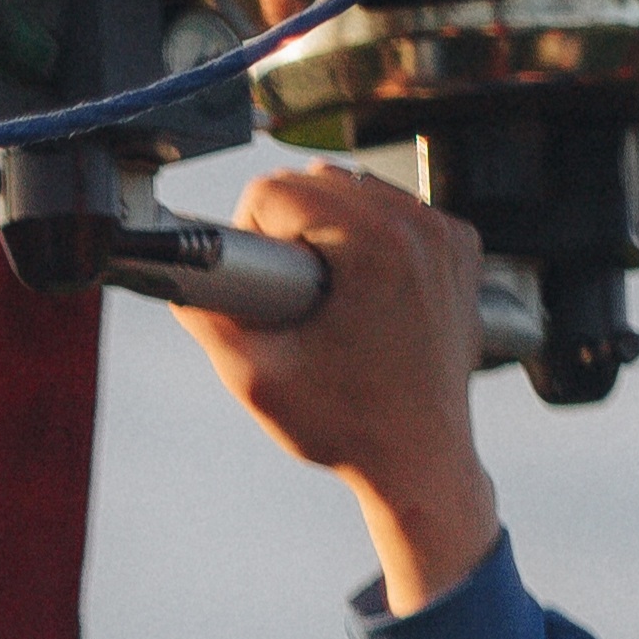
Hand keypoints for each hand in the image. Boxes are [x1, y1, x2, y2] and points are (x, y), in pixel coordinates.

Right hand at [173, 161, 501, 616]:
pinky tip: (365, 292)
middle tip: (292, 299)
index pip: (278, 190)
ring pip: (360, 190)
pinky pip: (399, 212)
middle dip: (289, 228)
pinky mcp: (462, 247)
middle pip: (319, 180)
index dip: (249, 236)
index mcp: (374, 245)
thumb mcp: (255, 378)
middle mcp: (420, 227)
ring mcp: (448, 235)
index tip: (261, 286)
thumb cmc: (344, 426)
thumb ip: (208, 320)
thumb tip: (176, 278)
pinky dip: (373, 238)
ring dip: (330, 228)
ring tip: (330, 298)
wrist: (418, 458)